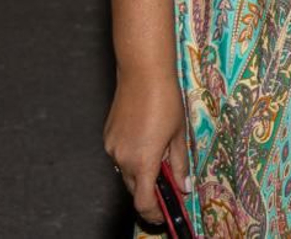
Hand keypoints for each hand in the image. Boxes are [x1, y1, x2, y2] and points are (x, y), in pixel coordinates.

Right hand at [103, 70, 188, 225]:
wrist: (142, 74)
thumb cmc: (166, 101)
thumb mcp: (178, 134)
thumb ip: (178, 163)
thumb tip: (183, 186)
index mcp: (142, 161)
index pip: (143, 201)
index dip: (154, 212)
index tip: (164, 215)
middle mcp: (122, 159)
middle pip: (134, 188)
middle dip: (150, 190)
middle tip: (169, 185)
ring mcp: (111, 148)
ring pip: (126, 171)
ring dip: (141, 171)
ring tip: (160, 153)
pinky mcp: (107, 137)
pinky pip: (120, 156)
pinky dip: (133, 157)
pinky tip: (147, 139)